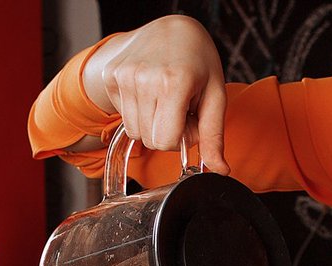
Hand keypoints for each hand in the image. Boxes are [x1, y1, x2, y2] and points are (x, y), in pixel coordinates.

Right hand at [85, 15, 228, 172]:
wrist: (171, 29)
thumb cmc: (198, 61)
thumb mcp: (215, 95)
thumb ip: (214, 136)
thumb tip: (220, 171)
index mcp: (173, 83)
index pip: (166, 143)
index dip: (181, 138)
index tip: (190, 119)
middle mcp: (143, 79)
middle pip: (150, 141)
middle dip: (168, 133)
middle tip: (180, 108)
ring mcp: (123, 77)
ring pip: (135, 133)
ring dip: (152, 124)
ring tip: (166, 100)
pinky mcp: (111, 78)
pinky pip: (124, 118)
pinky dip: (139, 112)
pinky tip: (151, 93)